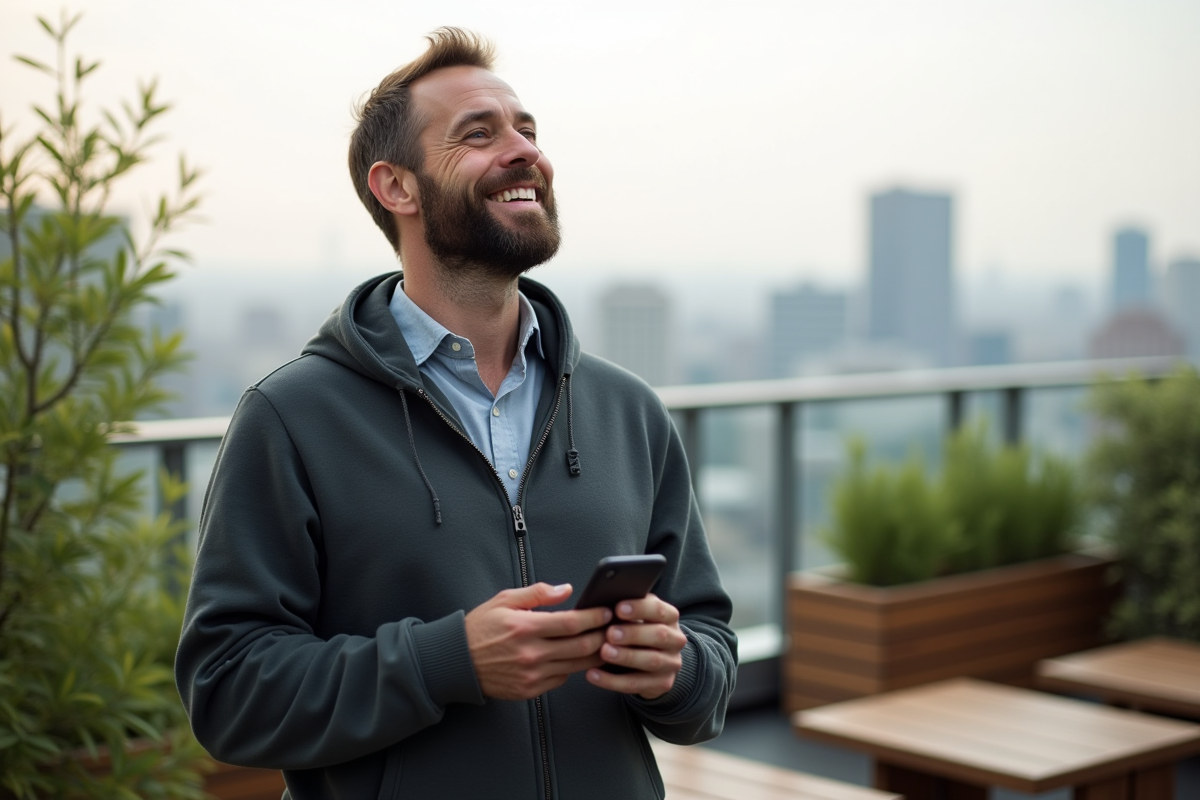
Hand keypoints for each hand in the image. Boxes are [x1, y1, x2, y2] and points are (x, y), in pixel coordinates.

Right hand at [465, 582, 610, 699]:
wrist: (458, 663)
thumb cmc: (480, 628)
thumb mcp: (504, 600)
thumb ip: (537, 593)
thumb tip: (566, 590)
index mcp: (525, 628)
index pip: (572, 623)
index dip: (594, 617)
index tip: (606, 612)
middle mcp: (531, 654)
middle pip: (581, 646)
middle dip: (603, 636)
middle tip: (614, 628)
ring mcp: (532, 675)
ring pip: (576, 666)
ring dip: (595, 654)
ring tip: (605, 643)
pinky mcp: (530, 690)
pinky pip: (561, 679)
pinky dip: (573, 668)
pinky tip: (579, 658)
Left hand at [586, 593, 686, 699]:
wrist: (656, 661)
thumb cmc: (637, 630)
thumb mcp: (636, 617)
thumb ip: (626, 610)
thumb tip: (603, 603)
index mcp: (669, 617)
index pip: (659, 610)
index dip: (640, 608)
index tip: (618, 608)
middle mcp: (675, 640)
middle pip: (659, 635)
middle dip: (633, 634)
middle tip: (610, 633)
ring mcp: (671, 663)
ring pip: (651, 661)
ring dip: (626, 656)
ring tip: (604, 652)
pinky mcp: (662, 684)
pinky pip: (636, 684)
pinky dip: (612, 681)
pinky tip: (593, 674)